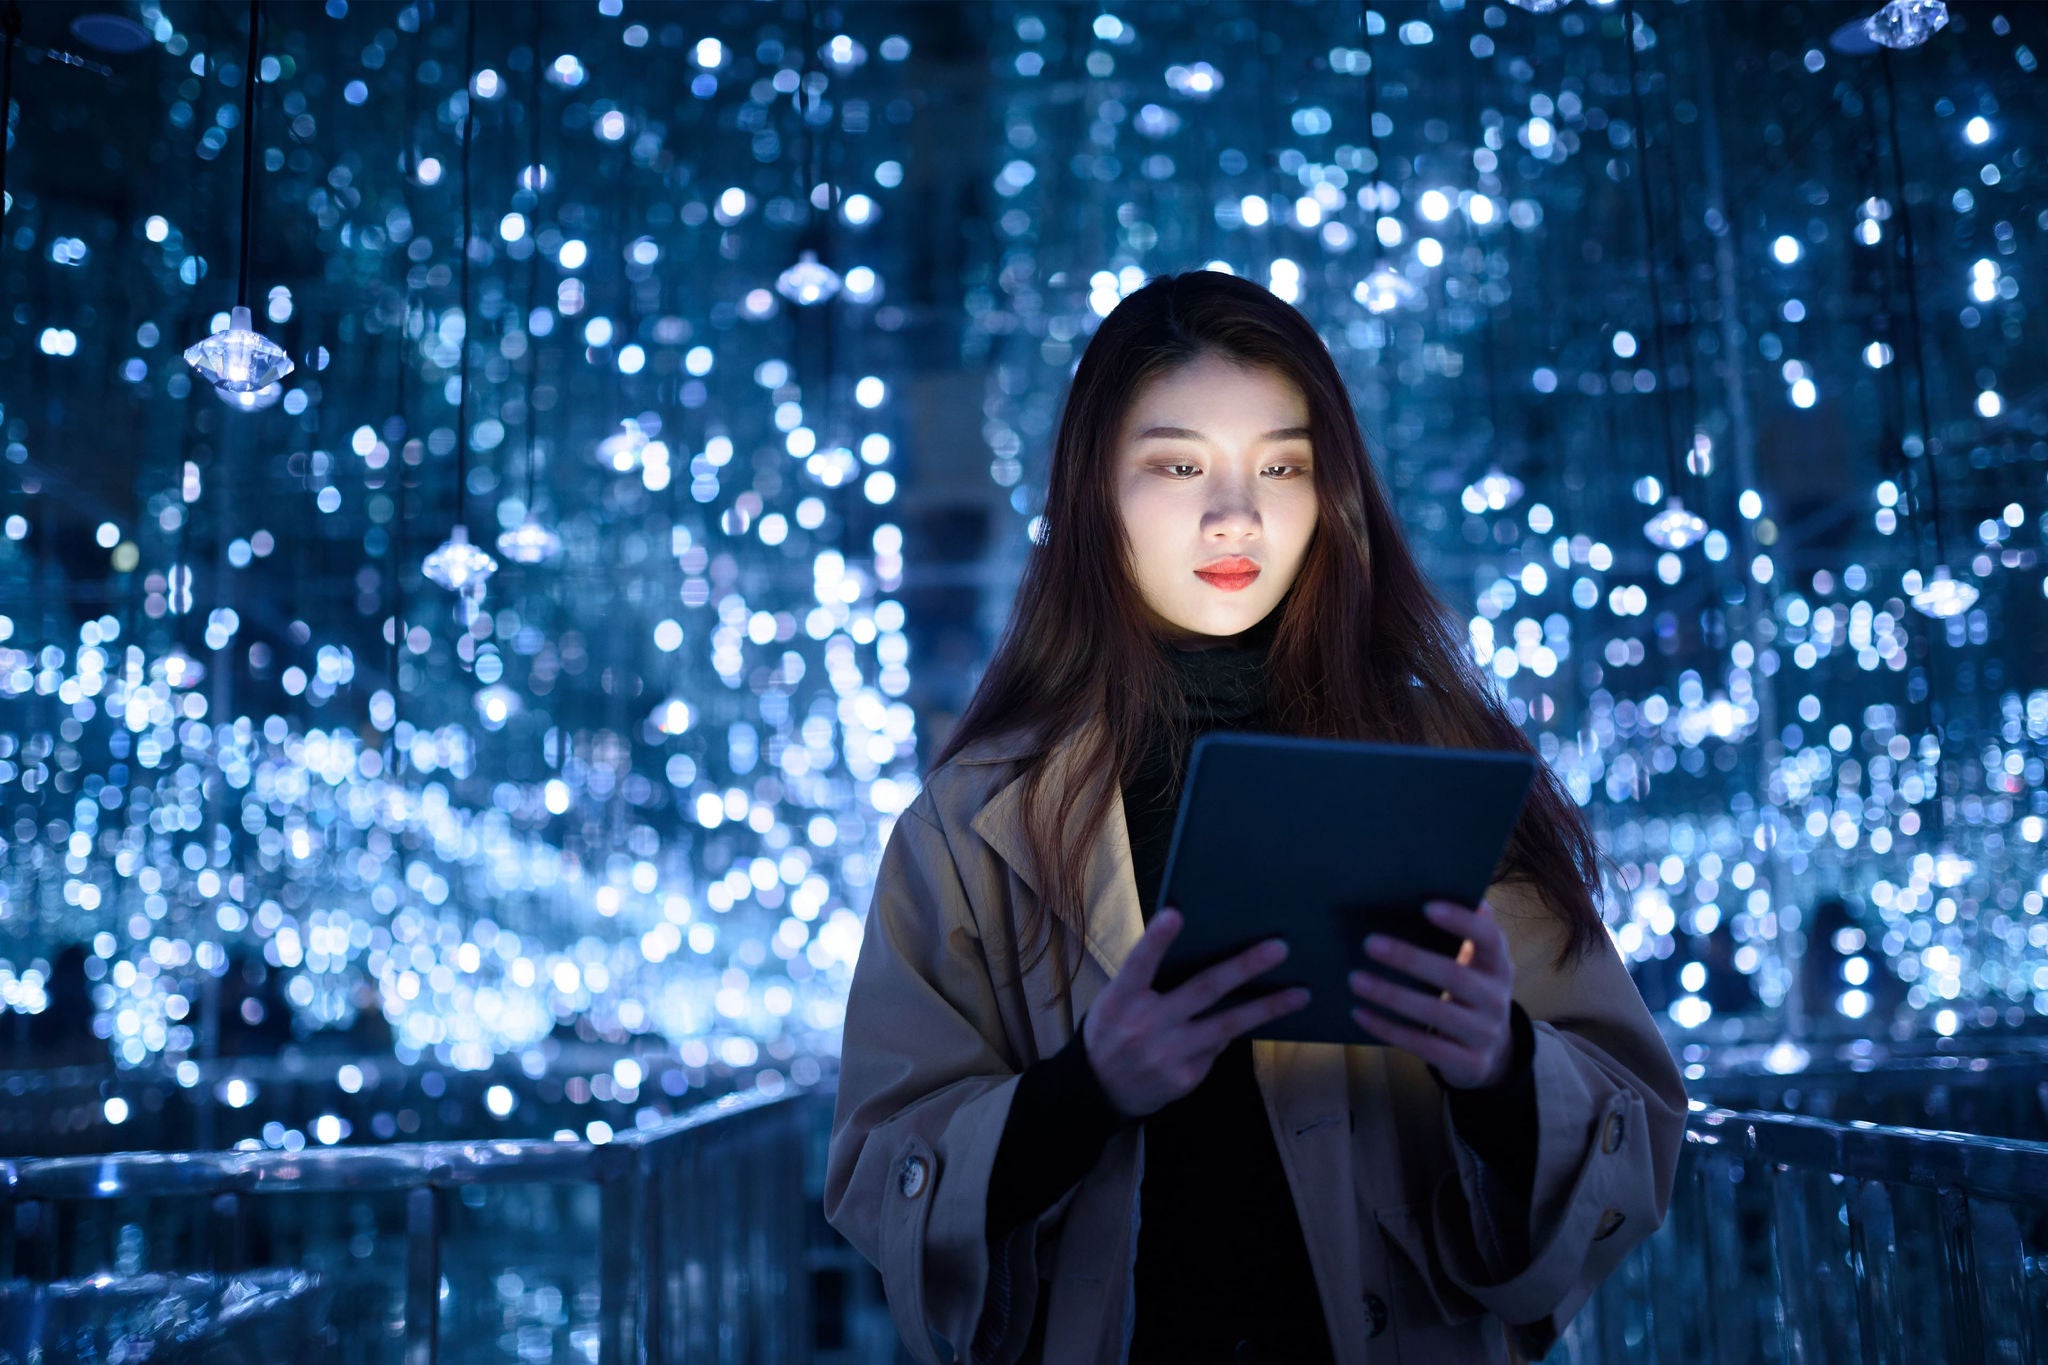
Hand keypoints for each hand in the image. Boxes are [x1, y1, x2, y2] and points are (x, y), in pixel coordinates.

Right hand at [1083, 907, 1310, 1119]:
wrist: (1098, 1090)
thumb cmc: (1112, 1029)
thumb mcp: (1115, 1001)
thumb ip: (1147, 981)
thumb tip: (1206, 956)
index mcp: (1121, 999)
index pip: (1139, 963)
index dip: (1156, 939)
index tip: (1175, 914)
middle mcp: (1144, 1026)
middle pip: (1202, 990)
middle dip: (1244, 967)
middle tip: (1279, 949)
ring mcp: (1167, 1055)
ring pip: (1226, 1025)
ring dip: (1267, 1008)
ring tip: (1299, 994)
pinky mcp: (1184, 1078)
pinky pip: (1217, 1048)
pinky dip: (1230, 1033)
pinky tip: (1249, 1021)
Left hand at [1348, 899, 1515, 1089]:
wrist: (1494, 1054)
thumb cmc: (1470, 993)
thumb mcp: (1476, 965)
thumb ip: (1462, 934)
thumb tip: (1433, 888)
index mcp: (1498, 965)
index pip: (1489, 938)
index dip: (1461, 922)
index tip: (1426, 906)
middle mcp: (1497, 999)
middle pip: (1455, 977)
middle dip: (1410, 959)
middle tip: (1369, 943)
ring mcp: (1484, 1034)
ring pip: (1435, 1014)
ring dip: (1391, 995)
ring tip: (1355, 979)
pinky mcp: (1468, 1064)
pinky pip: (1423, 1045)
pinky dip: (1387, 1028)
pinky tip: (1359, 1013)